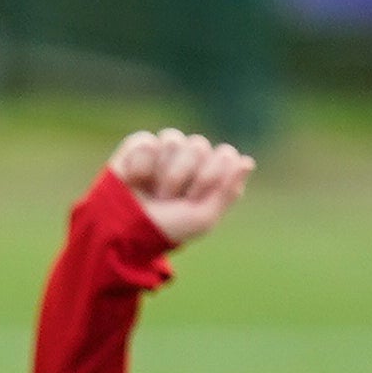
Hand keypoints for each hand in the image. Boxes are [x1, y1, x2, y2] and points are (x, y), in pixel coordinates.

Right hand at [110, 128, 252, 246]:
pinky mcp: (138, 146)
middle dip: (184, 177)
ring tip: (152, 193)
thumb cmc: (165, 228)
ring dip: (162, 174)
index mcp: (209, 172)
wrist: (124, 232)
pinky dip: (141, 166)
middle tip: (169, 200)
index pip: (224, 155)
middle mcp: (189, 157)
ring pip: (174, 140)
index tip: (194, 199)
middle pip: (199, 146)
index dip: (210, 177)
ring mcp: (165, 150)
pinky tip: (134, 181)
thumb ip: (227, 191)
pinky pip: (148, 142)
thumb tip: (247, 161)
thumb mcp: (202, 218)